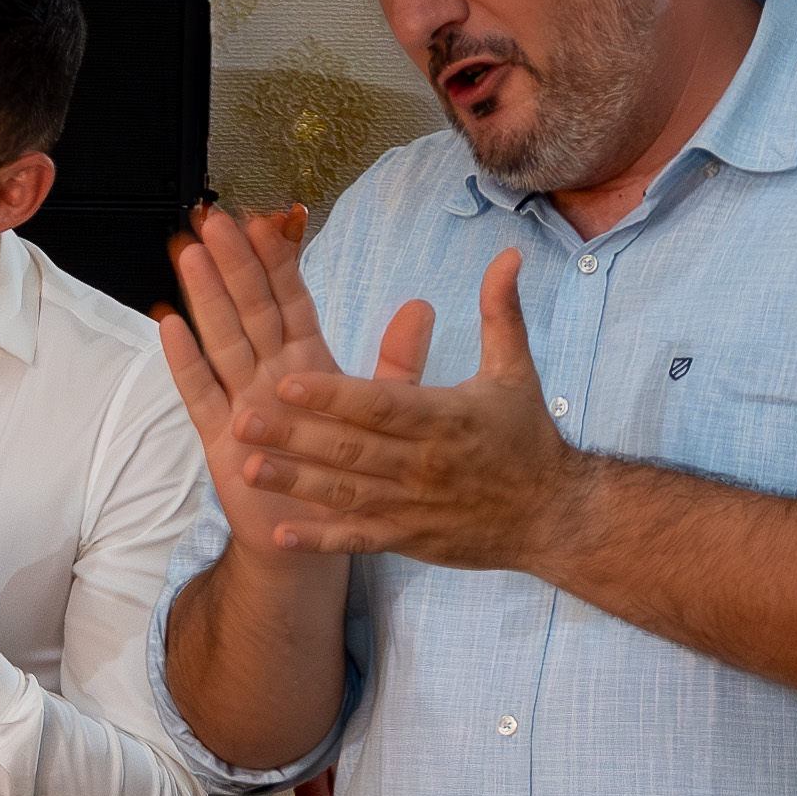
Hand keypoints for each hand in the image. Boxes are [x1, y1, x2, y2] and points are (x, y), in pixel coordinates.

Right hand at [157, 203, 375, 565]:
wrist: (311, 532)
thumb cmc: (343, 469)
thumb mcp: (381, 409)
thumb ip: (397, 359)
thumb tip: (423, 306)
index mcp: (308, 362)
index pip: (290, 301)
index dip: (279, 262)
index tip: (268, 220)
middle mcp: (268, 375)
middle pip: (249, 310)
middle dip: (233, 263)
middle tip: (217, 219)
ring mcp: (240, 402)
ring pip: (222, 339)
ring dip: (206, 298)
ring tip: (190, 254)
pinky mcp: (219, 436)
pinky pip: (200, 393)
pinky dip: (186, 361)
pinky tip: (170, 326)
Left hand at [249, 252, 588, 570]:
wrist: (553, 516)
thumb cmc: (526, 437)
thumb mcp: (515, 371)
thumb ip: (500, 312)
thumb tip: (507, 254)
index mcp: (444, 417)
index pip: (381, 404)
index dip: (334, 394)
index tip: (287, 379)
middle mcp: (423, 463)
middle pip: (351, 449)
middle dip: (296, 435)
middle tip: (242, 419)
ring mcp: (412, 506)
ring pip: (345, 494)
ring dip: (295, 483)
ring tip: (246, 468)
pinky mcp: (407, 539)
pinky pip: (358, 541)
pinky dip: (320, 540)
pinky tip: (279, 535)